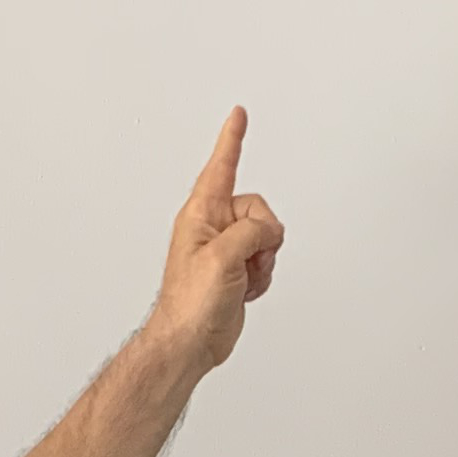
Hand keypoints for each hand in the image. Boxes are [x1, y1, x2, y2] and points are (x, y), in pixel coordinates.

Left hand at [151, 110, 282, 375]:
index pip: (221, 166)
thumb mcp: (223, 257)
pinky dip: (262, 274)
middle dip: (263, 235)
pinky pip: (265, 258)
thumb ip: (251, 231)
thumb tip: (268, 232)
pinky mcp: (236, 269)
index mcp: (200, 214)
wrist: (189, 341)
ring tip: (241, 278)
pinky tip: (244, 289)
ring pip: (267, 235)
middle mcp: (212, 227)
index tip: (238, 114)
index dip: (232, 139)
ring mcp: (225, 248)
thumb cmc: (191, 303)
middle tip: (246, 259)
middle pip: (258, 209)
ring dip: (263, 259)